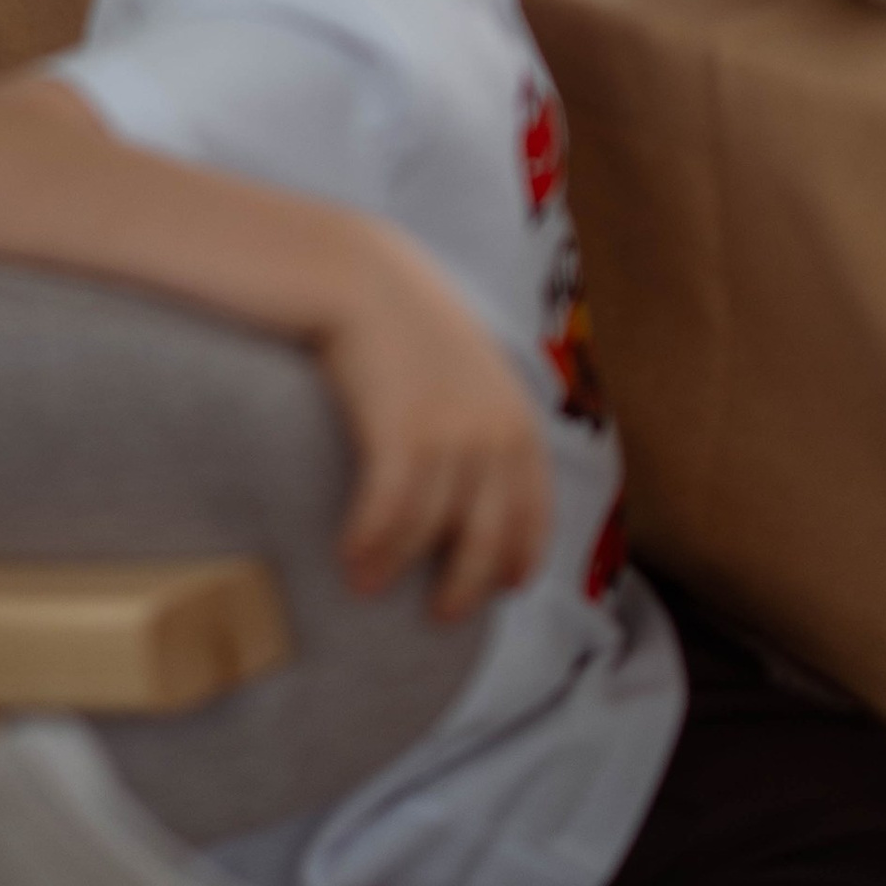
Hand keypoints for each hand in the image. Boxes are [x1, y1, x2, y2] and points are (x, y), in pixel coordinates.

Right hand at [317, 226, 550, 616]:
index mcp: (517, 415)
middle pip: (492, 534)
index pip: (537, 507)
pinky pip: (389, 509)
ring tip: (367, 584)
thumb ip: (482, 412)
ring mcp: (451, 430)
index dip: (525, 553)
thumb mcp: (464, 363)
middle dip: (469, 581)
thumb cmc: (400, 317)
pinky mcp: (401, 430)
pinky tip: (348, 555)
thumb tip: (476, 473)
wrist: (355, 270)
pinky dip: (370, 540)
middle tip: (441, 615)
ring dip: (400, 565)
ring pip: (434, 529)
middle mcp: (495, 429)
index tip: (508, 587)